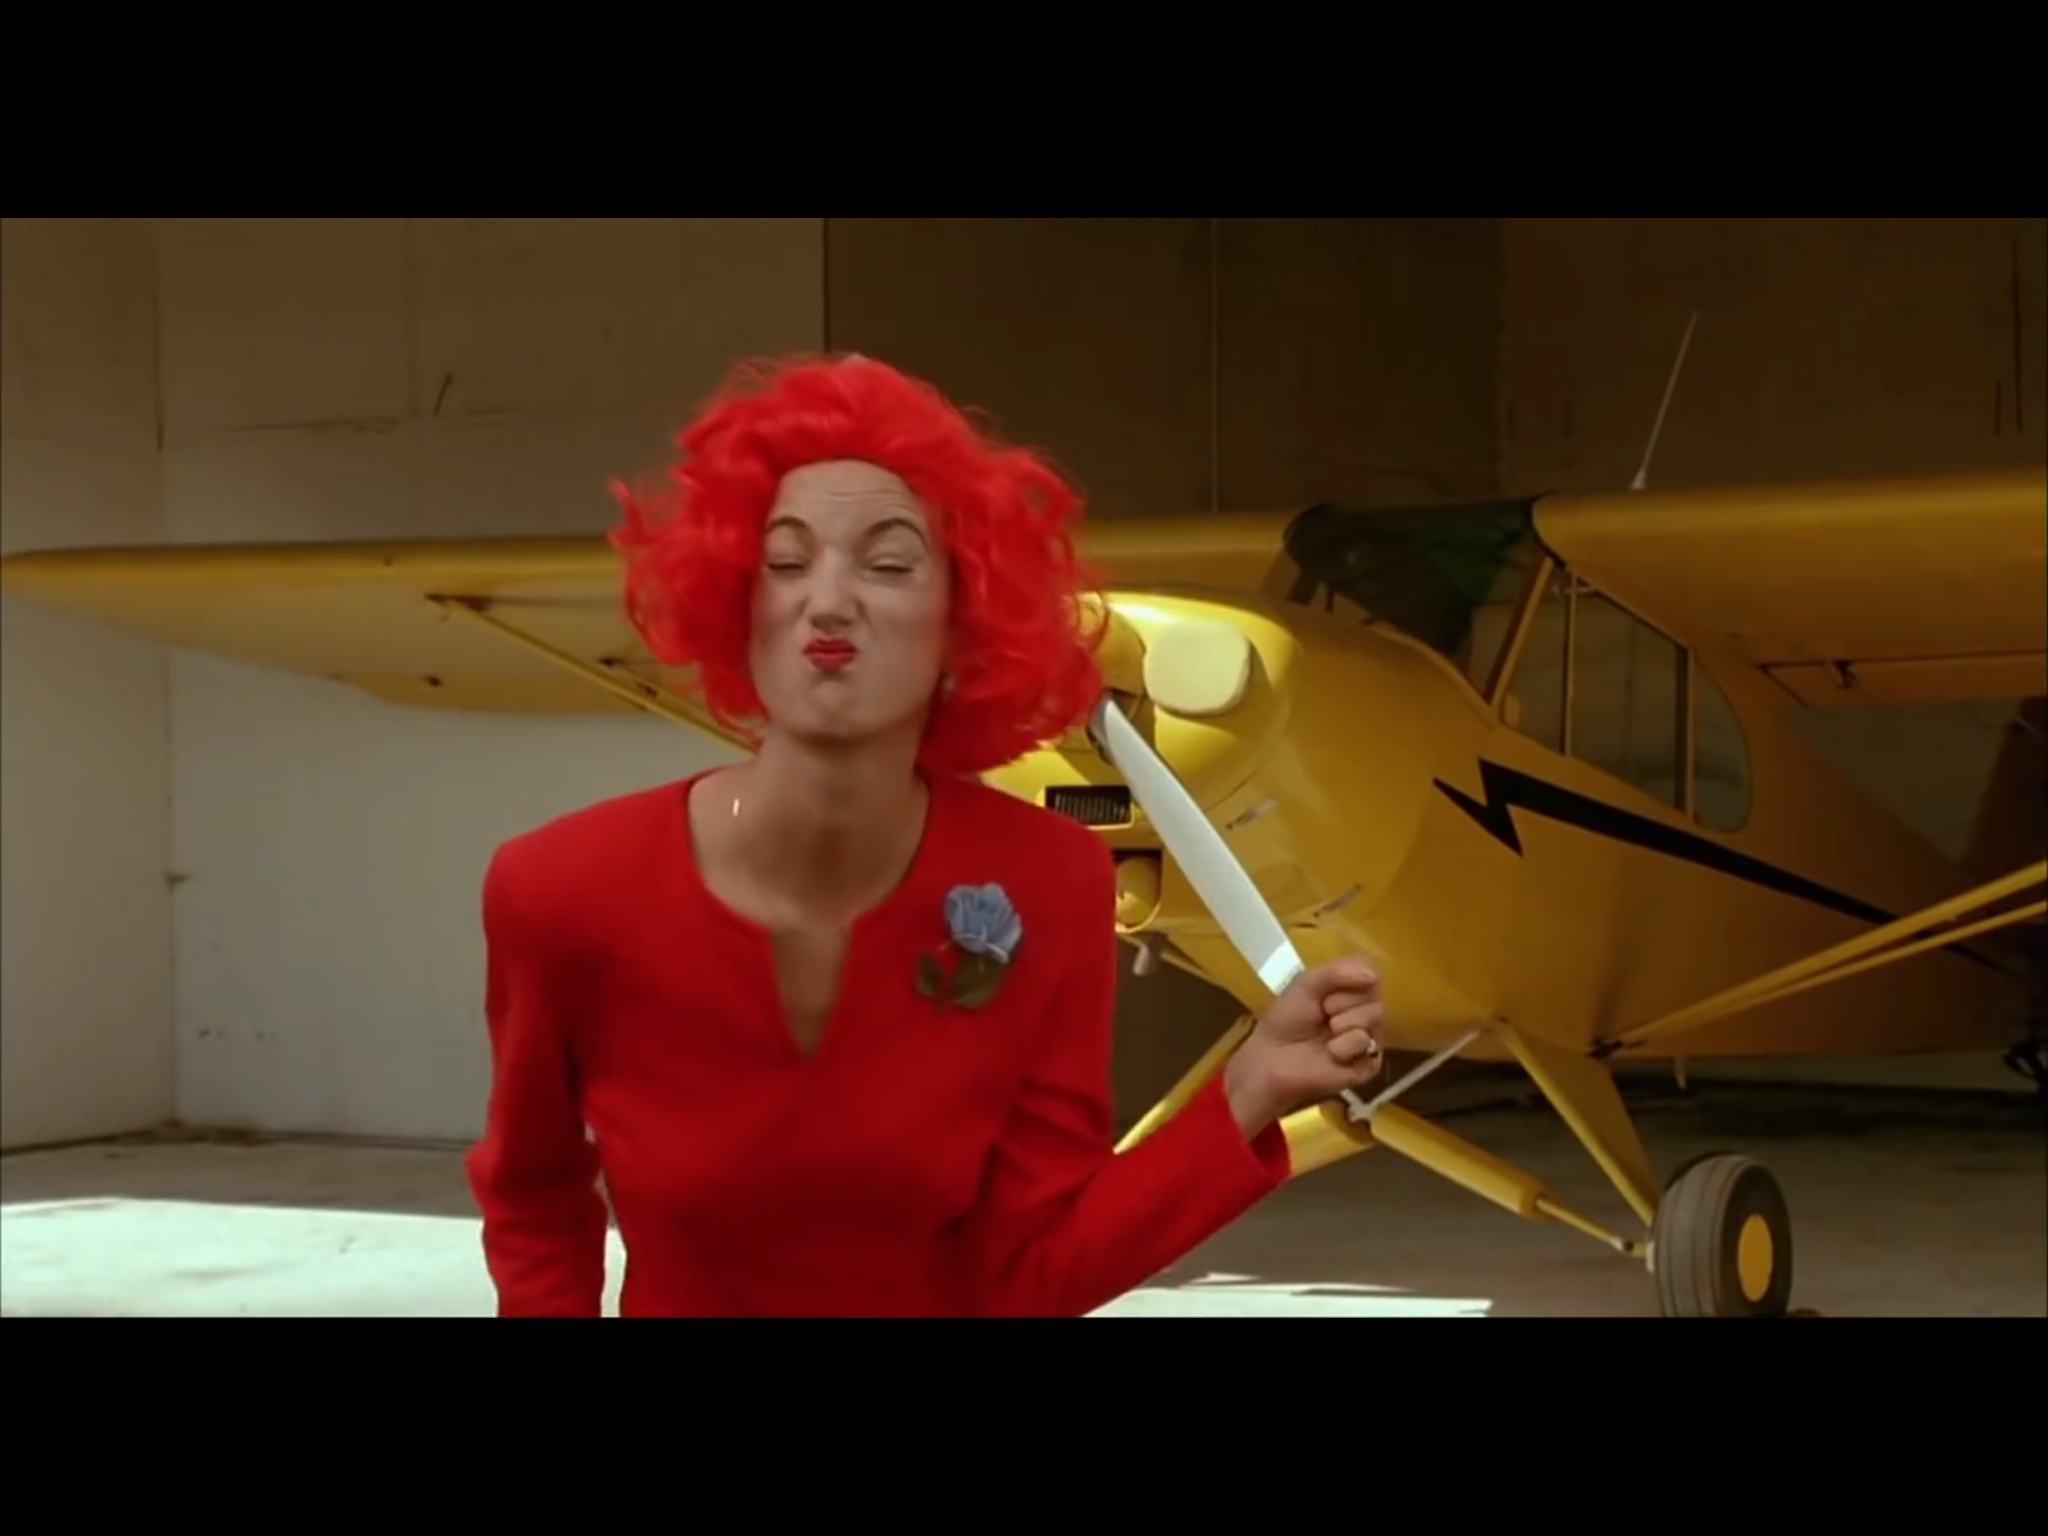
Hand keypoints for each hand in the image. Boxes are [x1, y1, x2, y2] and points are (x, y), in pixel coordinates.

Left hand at [1223, 957, 1384, 1135]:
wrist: (1274, 1058)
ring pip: (1375, 1016)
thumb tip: (1374, 975)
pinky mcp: (1370, 1063)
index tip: (1324, 992)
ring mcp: (1371, 1037)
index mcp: (1353, 990)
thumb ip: (1338, 971)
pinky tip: (1331, 1053)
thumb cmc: (1288, 1019)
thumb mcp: (1307, 984)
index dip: (1348, 979)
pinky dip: (1345, 1046)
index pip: (1370, 972)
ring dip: (1343, 1023)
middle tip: (1322, 1015)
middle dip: (1341, 1003)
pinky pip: (1368, 1043)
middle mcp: (1367, 1012)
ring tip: (1325, 1035)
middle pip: (1375, 995)